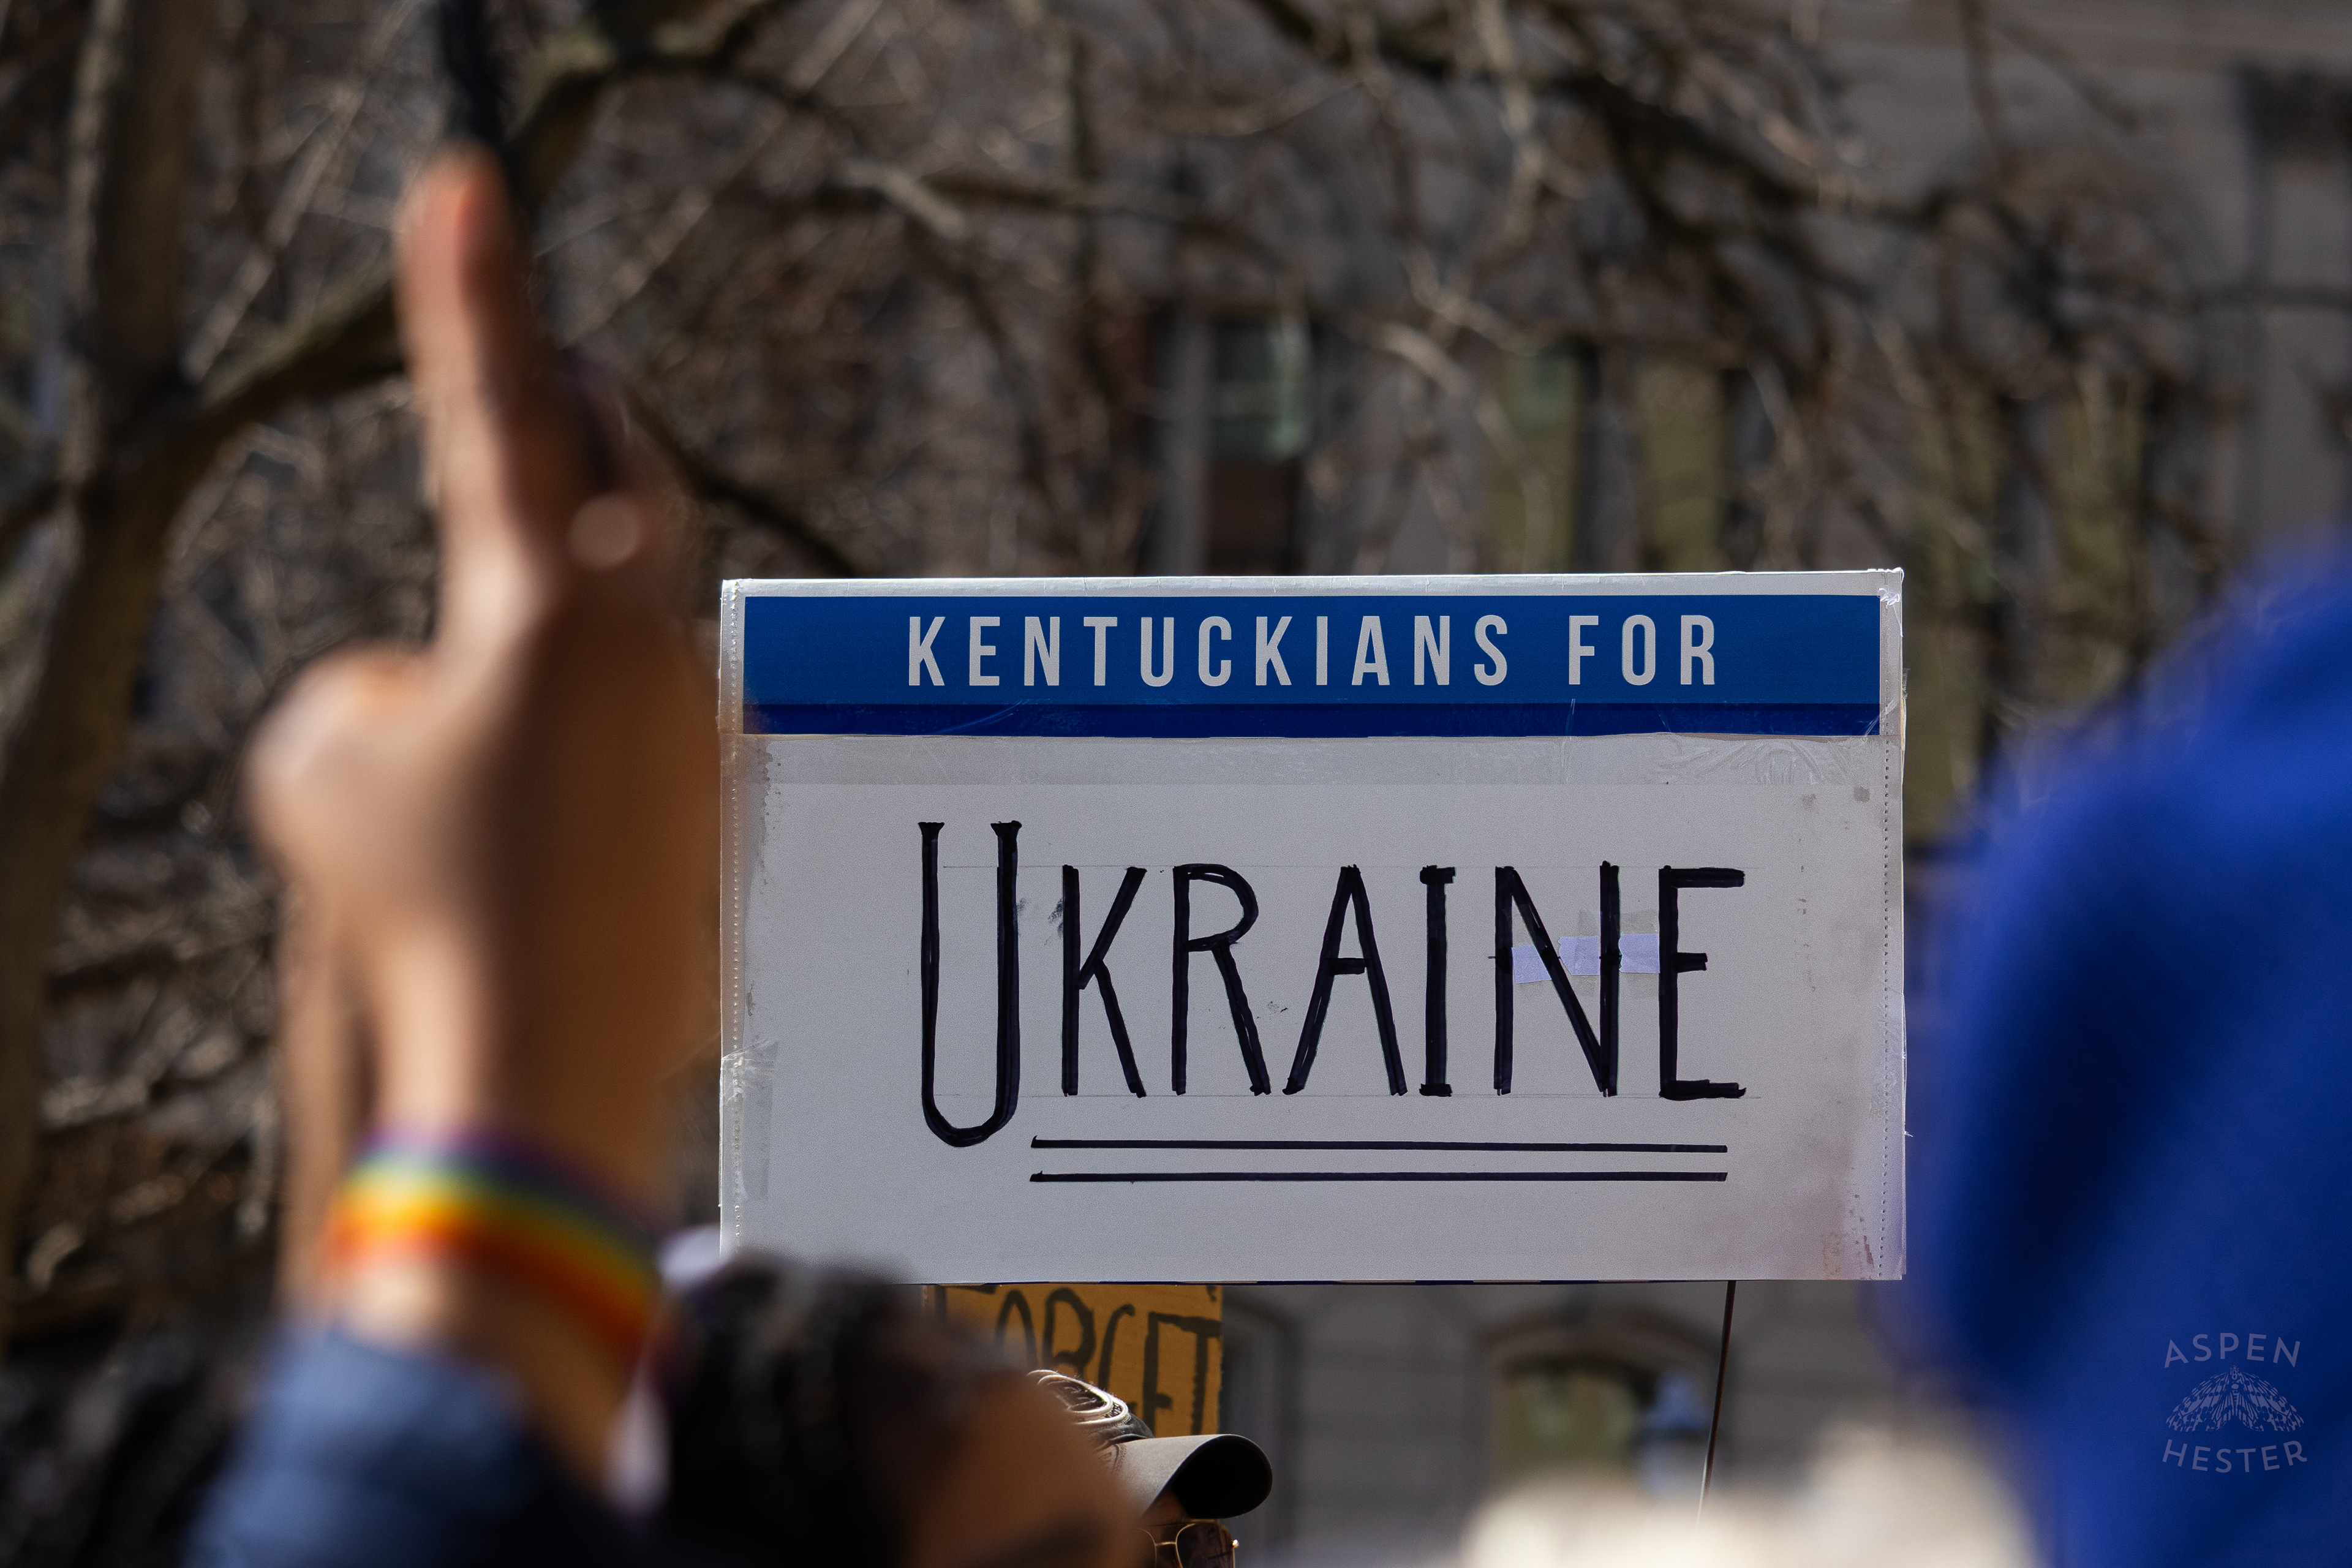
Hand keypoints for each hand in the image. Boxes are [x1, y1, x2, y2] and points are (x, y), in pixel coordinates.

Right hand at [248, 148, 717, 1471]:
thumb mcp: (325, 769)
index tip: (463, 185)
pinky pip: (655, 723)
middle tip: (553, 370)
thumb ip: (372, 688)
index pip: (493, 411)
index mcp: (548, 608)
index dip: (466, 293)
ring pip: (642, 613)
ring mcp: (703, 727)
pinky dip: (602, 724)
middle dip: (582, 413)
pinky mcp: (722, 806)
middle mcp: (654, 647)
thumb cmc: (419, 914)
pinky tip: (556, 797)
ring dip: (579, 604)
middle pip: (627, 476)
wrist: (539, 1072)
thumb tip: (440, 697)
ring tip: (514, 658)